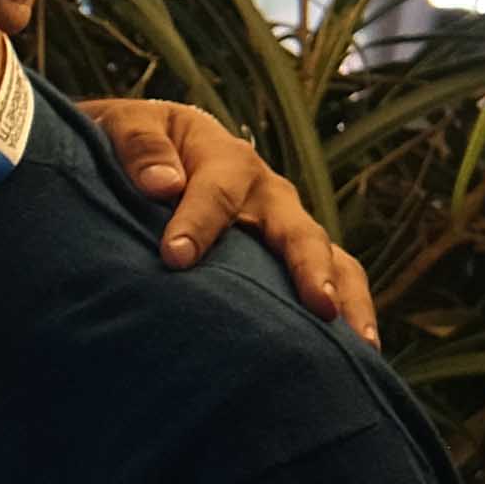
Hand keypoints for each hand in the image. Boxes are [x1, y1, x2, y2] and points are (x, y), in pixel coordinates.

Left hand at [74, 93, 376, 343]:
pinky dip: (348, 315)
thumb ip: (140, 147)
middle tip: (319, 305)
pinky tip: (358, 357)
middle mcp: (267, 193)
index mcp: (225, 157)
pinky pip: (333, 281)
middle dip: (308, 267)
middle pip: (297, 231)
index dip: (198, 224)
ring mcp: (285, 226)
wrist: (147, 151)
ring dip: (346, 299)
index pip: (216, 192)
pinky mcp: (289, 257)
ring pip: (330, 259)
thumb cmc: (131, 144)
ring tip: (360, 345)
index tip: (176, 258)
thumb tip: (162, 184)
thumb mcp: (124, 126)